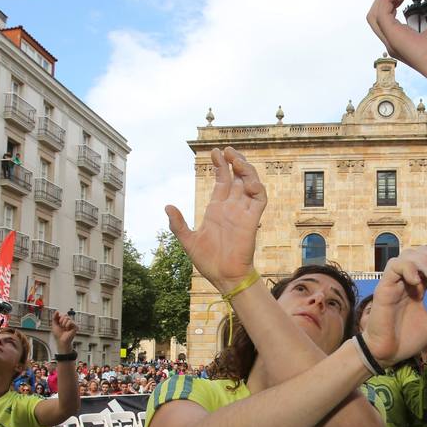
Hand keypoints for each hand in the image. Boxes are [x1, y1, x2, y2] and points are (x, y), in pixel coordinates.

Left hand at [51, 311, 76, 352]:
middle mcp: (68, 322)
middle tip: (61, 326)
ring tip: (64, 328)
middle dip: (61, 320)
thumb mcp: (54, 324)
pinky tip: (67, 329)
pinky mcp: (75, 326)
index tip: (58, 322)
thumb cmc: (58, 334)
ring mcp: (72, 324)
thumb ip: (55, 317)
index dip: (59, 317)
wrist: (61, 340)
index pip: (62, 314)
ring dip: (63, 323)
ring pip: (68, 318)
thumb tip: (57, 311)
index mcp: (64, 321)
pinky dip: (67, 325)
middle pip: (65, 315)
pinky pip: (71, 321)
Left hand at [165, 147, 264, 292]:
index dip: (220, 166)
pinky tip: (247, 179)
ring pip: (250, 183)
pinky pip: (259, 198)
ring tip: (236, 158)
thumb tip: (167, 206)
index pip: (222, 181)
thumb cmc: (208, 261)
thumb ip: (178, 223)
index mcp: (217, 209)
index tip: (215, 152)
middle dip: (234, 161)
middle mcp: (232, 207)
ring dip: (245, 169)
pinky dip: (256, 186)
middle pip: (237, 177)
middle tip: (227, 150)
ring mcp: (243, 212)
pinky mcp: (252, 219)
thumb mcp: (188, 240)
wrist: (224, 276)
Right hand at [363, 247, 426, 366]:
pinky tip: (418, 281)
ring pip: (408, 255)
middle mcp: (406, 280)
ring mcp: (394, 282)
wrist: (387, 354)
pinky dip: (408, 269)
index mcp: (418, 285)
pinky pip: (394, 267)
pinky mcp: (383, 288)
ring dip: (426, 262)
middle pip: (422, 253)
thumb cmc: (407, 339)